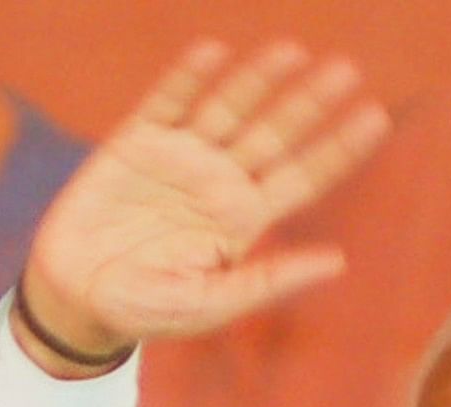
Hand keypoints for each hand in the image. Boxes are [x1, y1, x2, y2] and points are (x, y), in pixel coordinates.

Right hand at [16, 39, 389, 373]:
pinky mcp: (135, 144)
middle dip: (309, 103)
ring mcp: (180, 158)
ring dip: (258, 81)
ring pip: (228, 109)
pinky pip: (166, 102)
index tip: (374, 117)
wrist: (76, 299)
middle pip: (275, 134)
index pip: (303, 177)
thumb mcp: (212, 303)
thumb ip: (270, 280)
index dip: (338, 148)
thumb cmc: (148, 310)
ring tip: (292, 52)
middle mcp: (219, 181)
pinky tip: (213, 53)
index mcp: (244, 219)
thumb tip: (338, 262)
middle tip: (347, 71)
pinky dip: (187, 79)